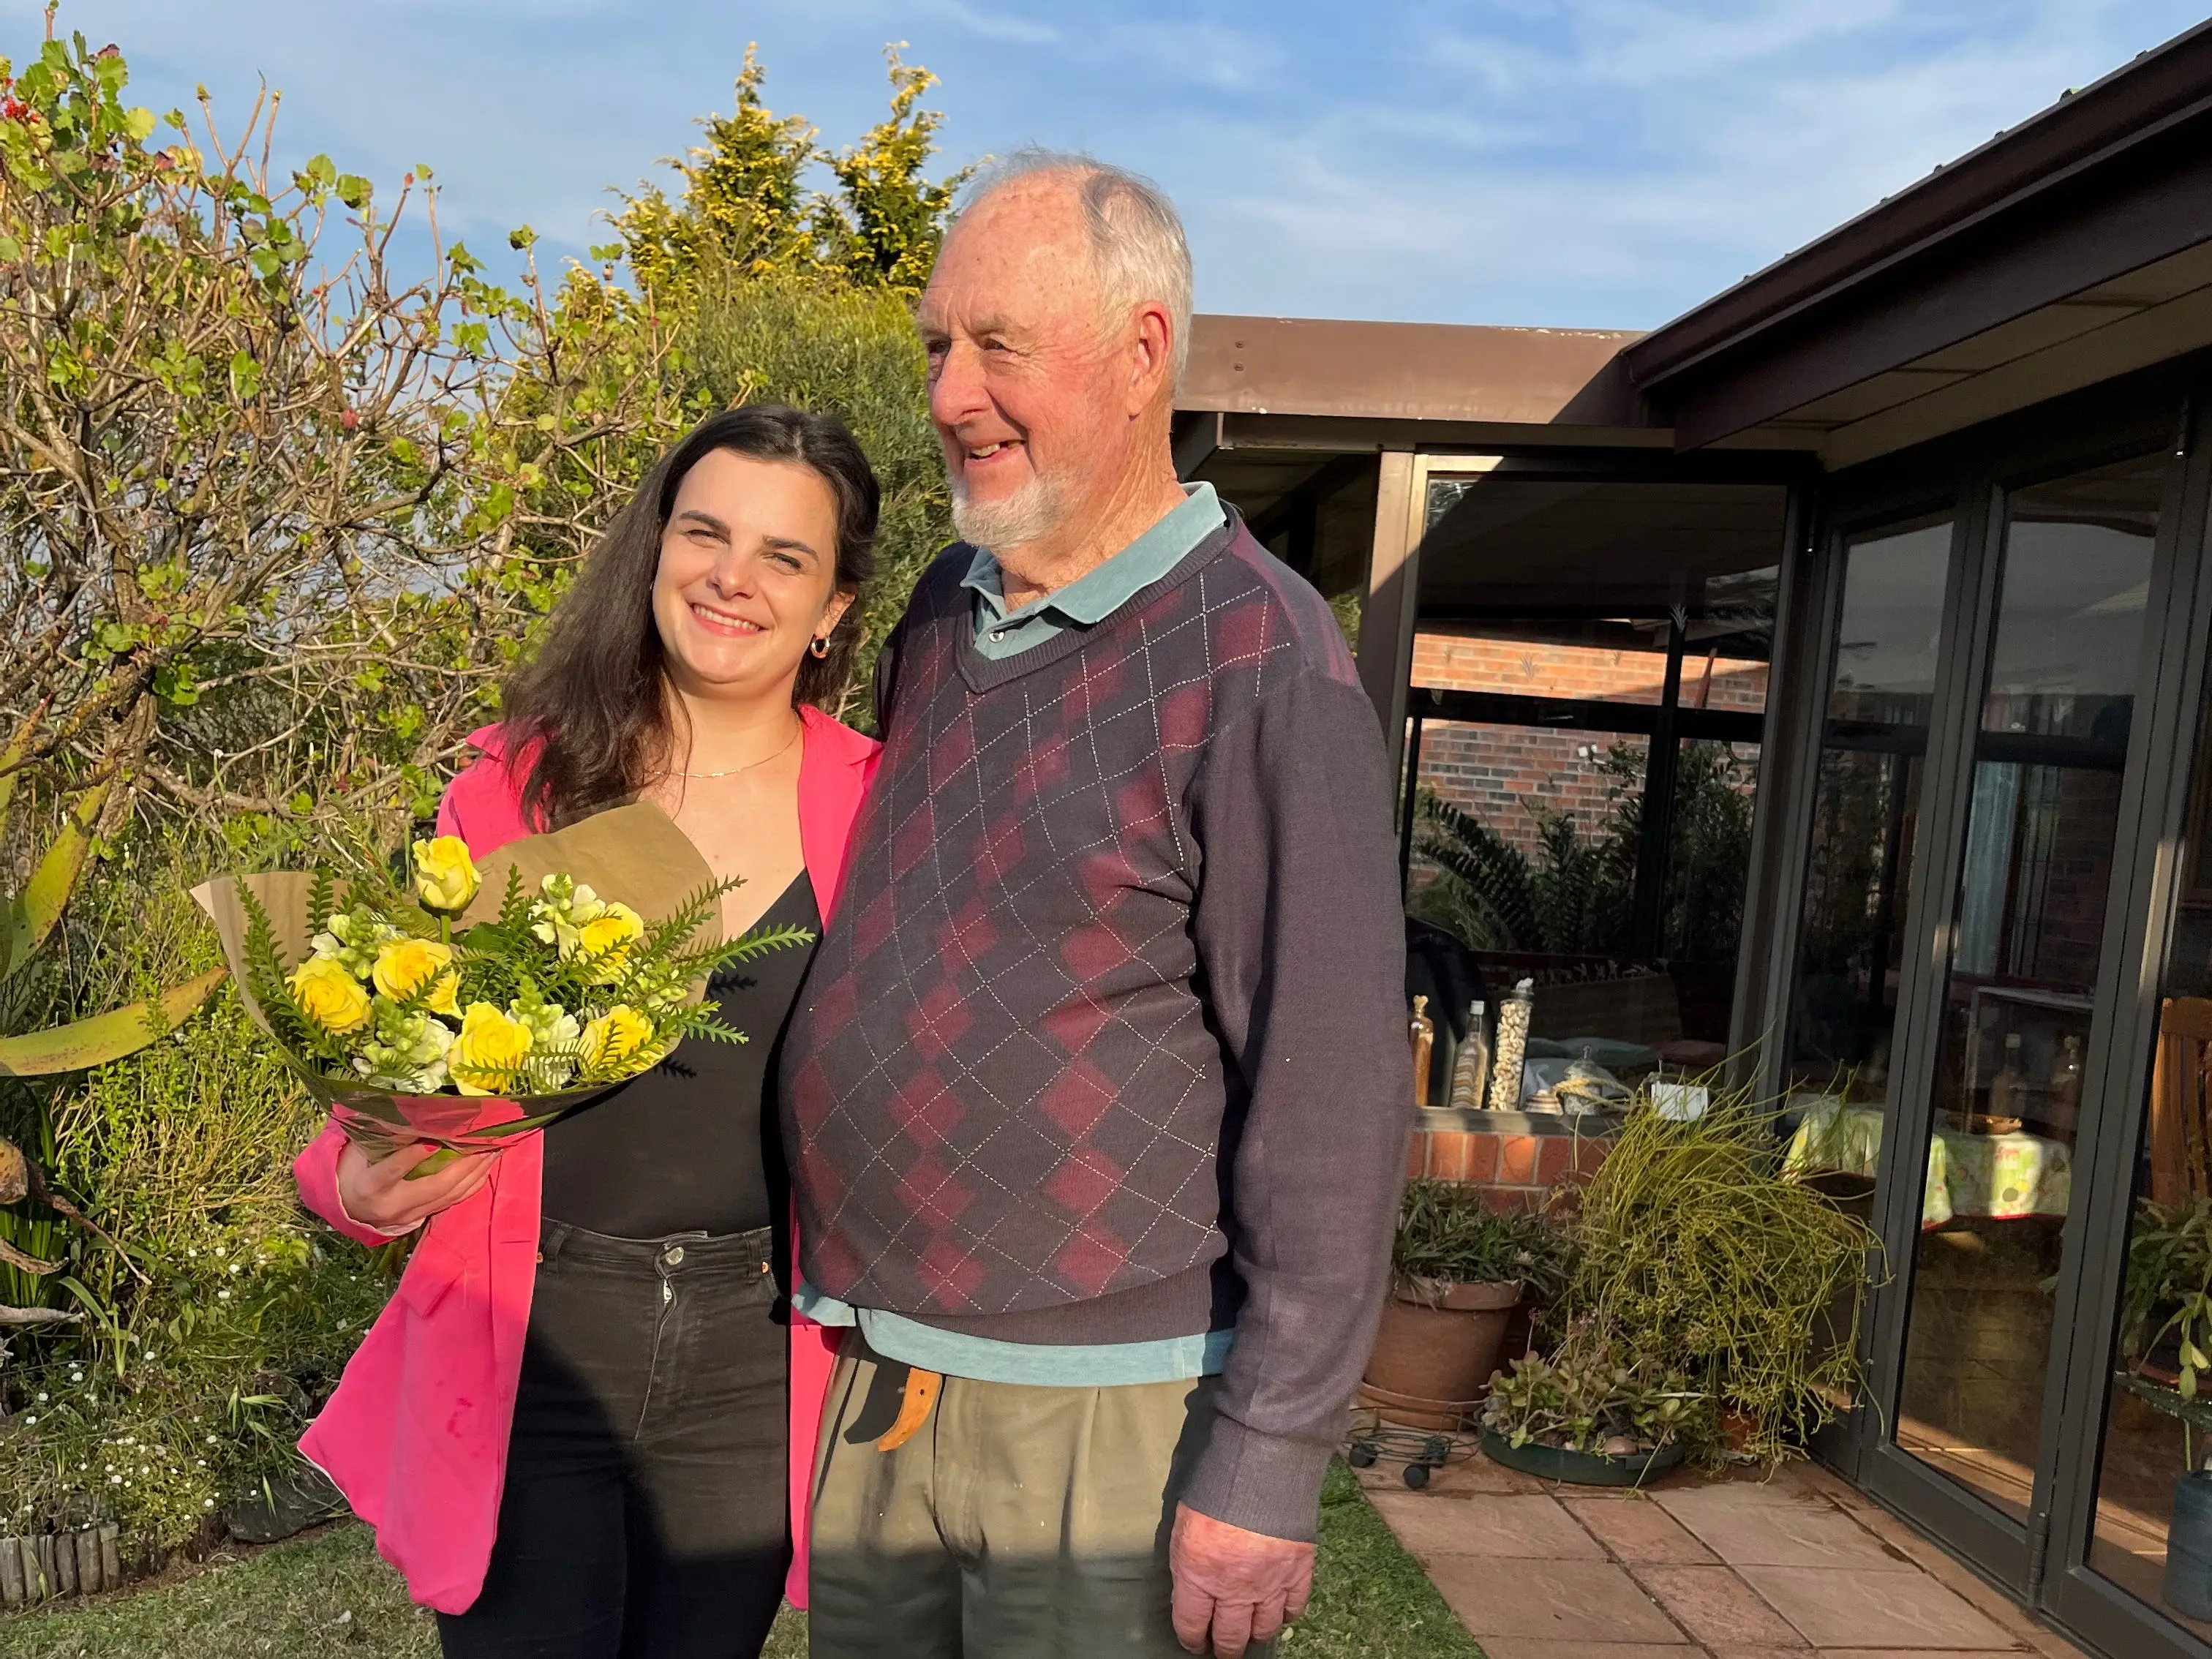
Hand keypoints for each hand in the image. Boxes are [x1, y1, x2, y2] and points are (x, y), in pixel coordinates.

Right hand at [333, 1139, 493, 1233]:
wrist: (348, 1209)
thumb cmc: (353, 1171)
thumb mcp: (357, 1153)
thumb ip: (381, 1137)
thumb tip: (409, 1111)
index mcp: (370, 1186)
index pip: (391, 1171)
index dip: (412, 1157)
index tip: (433, 1141)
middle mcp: (393, 1205)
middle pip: (434, 1187)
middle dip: (463, 1165)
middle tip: (485, 1143)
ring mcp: (410, 1215)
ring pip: (450, 1195)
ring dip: (475, 1173)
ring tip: (494, 1150)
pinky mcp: (423, 1218)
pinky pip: (454, 1201)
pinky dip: (473, 1183)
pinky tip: (487, 1167)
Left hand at [1169, 1504, 1314, 1656]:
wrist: (1260, 1469)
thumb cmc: (1214, 1491)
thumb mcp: (1183, 1527)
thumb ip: (1186, 1563)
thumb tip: (1189, 1588)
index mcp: (1198, 1577)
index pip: (1191, 1625)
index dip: (1191, 1639)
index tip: (1194, 1643)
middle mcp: (1234, 1590)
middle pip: (1230, 1637)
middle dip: (1225, 1648)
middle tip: (1224, 1649)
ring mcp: (1269, 1585)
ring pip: (1263, 1629)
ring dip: (1255, 1635)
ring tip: (1251, 1634)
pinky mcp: (1297, 1573)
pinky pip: (1295, 1608)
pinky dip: (1287, 1616)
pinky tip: (1281, 1614)